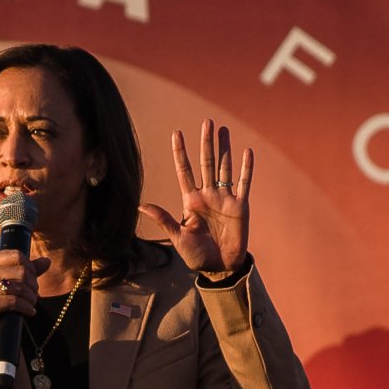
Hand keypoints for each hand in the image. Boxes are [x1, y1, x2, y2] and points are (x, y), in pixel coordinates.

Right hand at [0, 250, 52, 340]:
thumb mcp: (6, 281)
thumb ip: (26, 270)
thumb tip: (47, 261)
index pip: (17, 256)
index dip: (31, 267)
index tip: (33, 279)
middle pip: (21, 271)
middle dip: (33, 285)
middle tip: (34, 294)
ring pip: (19, 287)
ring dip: (31, 297)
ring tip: (32, 303)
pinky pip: (14, 302)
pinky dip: (26, 307)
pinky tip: (30, 311)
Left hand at [138, 119, 251, 275]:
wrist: (219, 268)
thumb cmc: (196, 255)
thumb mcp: (178, 237)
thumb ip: (164, 219)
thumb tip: (140, 207)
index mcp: (191, 200)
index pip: (184, 171)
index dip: (181, 152)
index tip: (176, 133)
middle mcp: (208, 195)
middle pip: (206, 163)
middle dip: (205, 143)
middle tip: (207, 121)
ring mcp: (225, 199)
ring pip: (224, 168)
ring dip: (225, 148)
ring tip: (223, 129)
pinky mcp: (241, 206)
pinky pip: (244, 184)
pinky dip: (246, 169)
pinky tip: (247, 152)